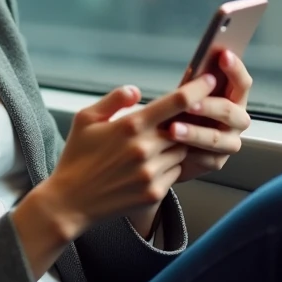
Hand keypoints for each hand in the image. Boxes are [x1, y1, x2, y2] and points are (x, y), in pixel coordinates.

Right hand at [30, 74, 220, 240]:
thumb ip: (114, 99)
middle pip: (184, 128)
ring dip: (173, 146)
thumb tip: (137, 90)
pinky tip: (147, 168)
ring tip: (151, 148)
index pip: (176, 102)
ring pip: (181, 151)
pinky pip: (175, 173)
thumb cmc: (77, 156)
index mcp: (131, 125)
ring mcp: (151, 173)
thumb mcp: (85, 119)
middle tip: (167, 123)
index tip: (211, 79)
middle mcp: (145, 149)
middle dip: (180, 124)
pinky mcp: (154, 193)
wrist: (70, 202)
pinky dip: (168, 167)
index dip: (198, 88)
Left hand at [167, 50, 252, 182]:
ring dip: (194, 133)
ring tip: (173, 129)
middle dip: (209, 106)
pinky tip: (175, 150)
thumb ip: (195, 82)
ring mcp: (229, 142)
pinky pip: (206, 158)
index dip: (235, 68)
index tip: (223, 54)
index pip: (242, 82)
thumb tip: (199, 61)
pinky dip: (189, 153)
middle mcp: (237, 119)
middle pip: (230, 111)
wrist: (170, 144)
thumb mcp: (186, 94)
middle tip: (189, 103)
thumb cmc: (180, 110)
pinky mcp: (217, 161)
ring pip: (216, 138)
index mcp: (234, 97)